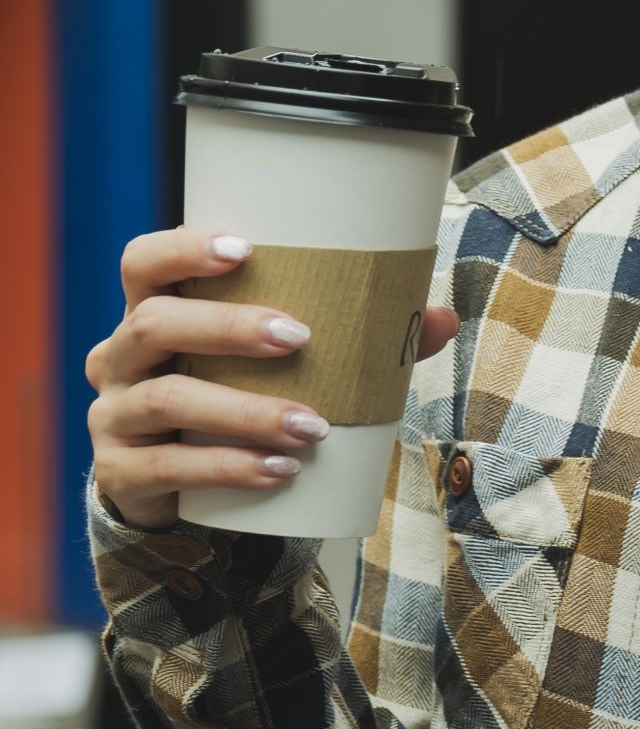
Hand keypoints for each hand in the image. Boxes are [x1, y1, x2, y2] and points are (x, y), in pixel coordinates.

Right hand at [85, 227, 457, 530]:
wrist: (179, 482)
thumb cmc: (235, 394)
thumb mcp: (280, 363)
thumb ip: (358, 340)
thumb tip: (440, 319)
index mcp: (153, 311)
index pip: (143, 262)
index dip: (183, 248)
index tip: (244, 247)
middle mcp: (118, 355)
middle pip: (154, 324)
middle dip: (228, 327)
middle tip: (300, 338)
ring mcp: (111, 414)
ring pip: (167, 399)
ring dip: (244, 410)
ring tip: (312, 426)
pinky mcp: (119, 472)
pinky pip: (166, 468)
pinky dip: (227, 467)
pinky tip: (278, 470)